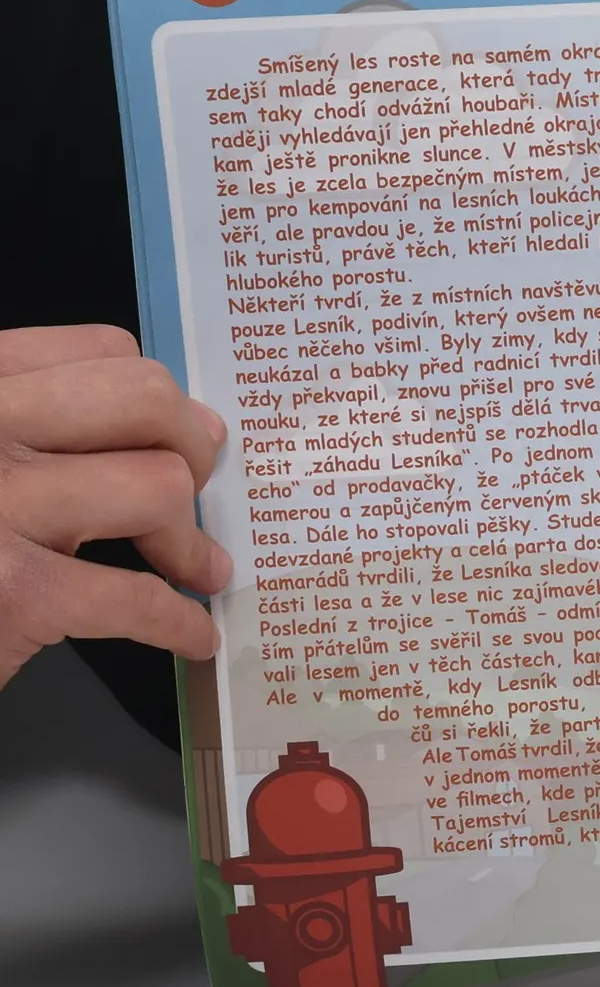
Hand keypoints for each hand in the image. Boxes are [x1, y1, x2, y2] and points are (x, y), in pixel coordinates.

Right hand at [0, 326, 230, 691]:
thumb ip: (40, 428)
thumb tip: (180, 430)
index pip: (102, 351)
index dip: (159, 398)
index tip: (176, 436)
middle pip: (144, 399)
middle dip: (190, 448)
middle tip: (195, 489)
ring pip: (155, 486)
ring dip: (187, 539)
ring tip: (193, 568)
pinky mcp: (11, 593)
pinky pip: (133, 596)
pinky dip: (176, 622)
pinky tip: (189, 635)